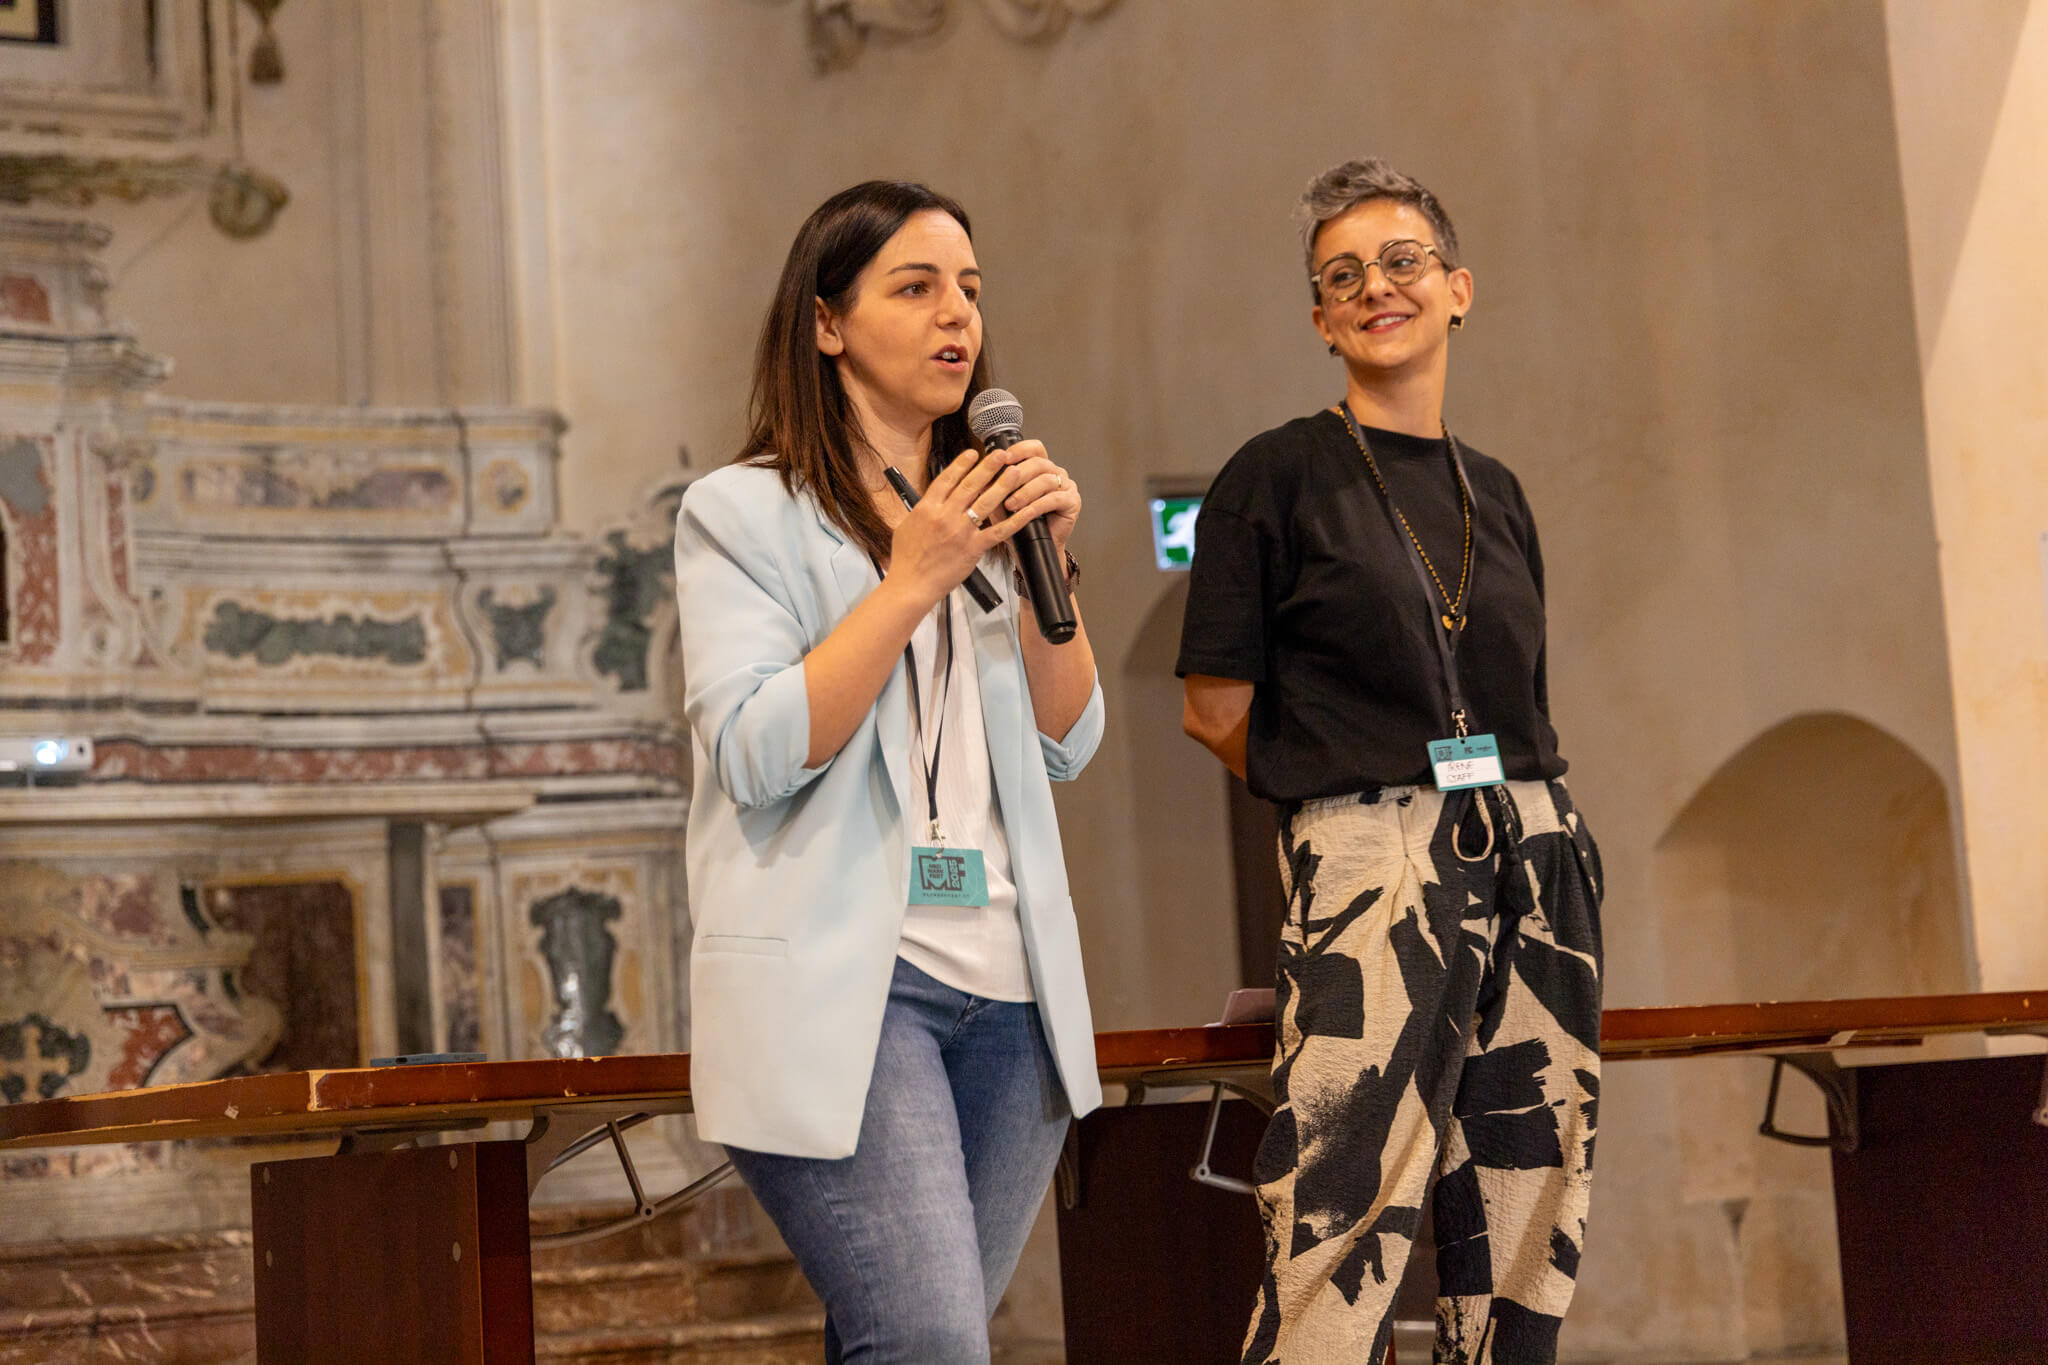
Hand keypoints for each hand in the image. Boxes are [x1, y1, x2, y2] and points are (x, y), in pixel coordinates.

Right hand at [887, 449, 1046, 605]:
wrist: (911, 584)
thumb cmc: (906, 559)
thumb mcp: (906, 526)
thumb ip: (922, 509)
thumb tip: (932, 497)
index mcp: (927, 508)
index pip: (947, 479)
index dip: (962, 464)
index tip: (973, 453)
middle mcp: (945, 516)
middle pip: (970, 485)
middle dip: (988, 466)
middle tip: (1001, 454)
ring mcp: (961, 532)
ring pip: (986, 502)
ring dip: (1003, 485)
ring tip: (1015, 472)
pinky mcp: (973, 548)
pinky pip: (999, 531)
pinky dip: (1015, 520)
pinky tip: (1026, 510)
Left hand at [967, 439, 1079, 552]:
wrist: (1031, 548)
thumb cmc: (1017, 524)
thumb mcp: (1000, 503)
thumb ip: (994, 487)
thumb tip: (981, 473)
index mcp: (1041, 468)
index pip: (1034, 448)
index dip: (1020, 450)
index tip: (1003, 457)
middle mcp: (1055, 473)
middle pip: (1039, 463)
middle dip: (1018, 474)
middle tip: (1002, 485)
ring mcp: (1066, 486)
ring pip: (1046, 480)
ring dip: (1025, 492)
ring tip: (1010, 504)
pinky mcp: (1073, 501)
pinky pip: (1055, 498)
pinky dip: (1038, 505)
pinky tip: (1026, 512)